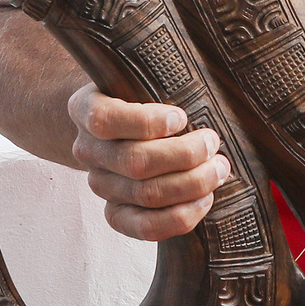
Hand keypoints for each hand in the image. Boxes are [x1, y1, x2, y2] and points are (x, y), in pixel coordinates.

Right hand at [67, 84, 230, 240]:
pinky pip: (143, 227)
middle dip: (184, 156)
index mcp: (86, 109)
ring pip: (145, 195)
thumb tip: (204, 92)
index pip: (105, 120)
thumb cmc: (138, 96)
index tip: (182, 117)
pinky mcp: (114, 212)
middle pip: (134, 162)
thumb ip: (159, 80)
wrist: (115, 125)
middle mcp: (88, 149)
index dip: (147, 122)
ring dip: (191, 184)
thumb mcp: (139, 78)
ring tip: (218, 170)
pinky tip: (204, 200)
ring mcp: (100, 183)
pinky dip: (179, 217)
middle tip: (213, 144)